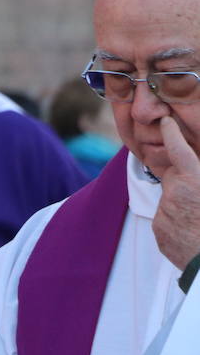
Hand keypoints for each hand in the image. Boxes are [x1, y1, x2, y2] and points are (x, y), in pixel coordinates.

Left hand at [153, 116, 199, 268]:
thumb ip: (198, 175)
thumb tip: (192, 171)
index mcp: (194, 181)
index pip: (179, 150)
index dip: (171, 134)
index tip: (166, 122)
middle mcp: (176, 193)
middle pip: (174, 178)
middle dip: (183, 181)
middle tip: (199, 196)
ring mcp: (165, 212)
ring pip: (171, 200)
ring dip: (181, 204)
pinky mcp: (159, 229)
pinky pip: (167, 219)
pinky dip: (176, 222)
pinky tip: (192, 232)